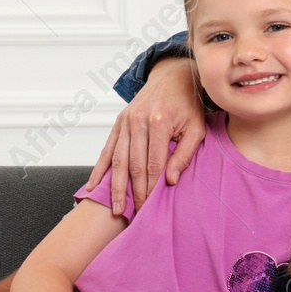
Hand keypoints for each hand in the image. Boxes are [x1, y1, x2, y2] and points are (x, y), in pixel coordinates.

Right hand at [84, 58, 203, 216]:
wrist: (172, 77)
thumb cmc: (188, 105)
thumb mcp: (197, 128)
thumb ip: (185, 155)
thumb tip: (170, 181)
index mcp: (160, 123)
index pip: (154, 164)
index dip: (151, 188)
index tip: (150, 207)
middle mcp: (139, 121)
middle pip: (134, 165)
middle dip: (133, 192)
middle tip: (132, 214)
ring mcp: (125, 121)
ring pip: (118, 160)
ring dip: (115, 187)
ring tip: (115, 208)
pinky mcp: (118, 123)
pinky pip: (107, 150)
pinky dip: (99, 170)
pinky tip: (93, 187)